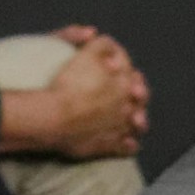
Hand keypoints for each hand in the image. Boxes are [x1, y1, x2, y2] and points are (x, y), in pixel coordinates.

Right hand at [4, 31, 148, 162]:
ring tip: (138, 121)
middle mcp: (127, 105)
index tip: (124, 74)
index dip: (130, 74)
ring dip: (139, 121)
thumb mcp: (87, 53)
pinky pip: (126, 148)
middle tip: (135, 95)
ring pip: (137, 125)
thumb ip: (103, 46)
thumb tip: (110, 46)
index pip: (134, 77)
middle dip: (139, 96)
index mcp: (125, 83)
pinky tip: (129, 144)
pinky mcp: (108, 147)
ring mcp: (119, 128)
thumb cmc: (69, 84)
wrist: (54, 118)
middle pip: (140, 101)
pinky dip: (129, 145)